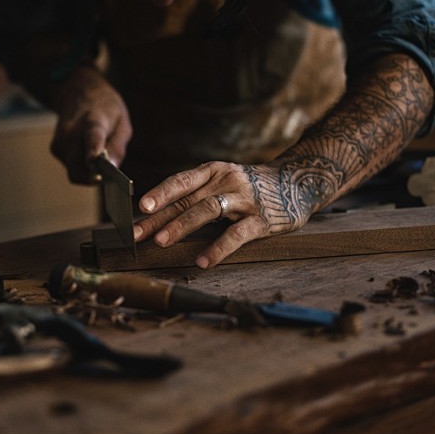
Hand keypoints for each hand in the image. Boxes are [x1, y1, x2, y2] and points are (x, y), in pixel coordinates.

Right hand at [49, 66, 132, 183]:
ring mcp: (59, 141)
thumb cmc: (104, 108)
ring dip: (89, 171)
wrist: (78, 91)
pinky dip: (82, 166)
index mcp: (93, 120)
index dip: (93, 150)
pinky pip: (72, 168)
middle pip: (77, 167)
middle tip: (108, 173)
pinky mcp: (55, 149)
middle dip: (93, 177)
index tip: (94, 160)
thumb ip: (117, 146)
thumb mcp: (122, 122)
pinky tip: (87, 149)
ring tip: (98, 152)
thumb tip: (112, 168)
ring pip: (75, 171)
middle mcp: (70, 131)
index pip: (92, 136)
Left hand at [133, 161, 318, 268]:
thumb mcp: (223, 181)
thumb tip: (157, 217)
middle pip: (187, 199)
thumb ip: (196, 195)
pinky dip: (218, 248)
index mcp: (213, 172)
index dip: (159, 194)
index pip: (180, 182)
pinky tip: (203, 261)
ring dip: (182, 226)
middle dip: (159, 217)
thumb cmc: (249, 187)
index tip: (139, 208)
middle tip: (137, 234)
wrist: (297, 182)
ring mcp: (244, 199)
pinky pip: (236, 234)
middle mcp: (226, 181)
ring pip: (207, 210)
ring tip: (162, 242)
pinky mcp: (261, 219)